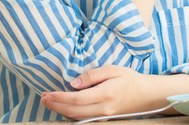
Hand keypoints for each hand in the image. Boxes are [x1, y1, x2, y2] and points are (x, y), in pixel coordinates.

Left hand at [40, 65, 164, 119]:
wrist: (145, 95)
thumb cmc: (129, 79)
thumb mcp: (112, 69)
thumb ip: (92, 75)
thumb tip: (73, 83)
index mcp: (105, 95)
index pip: (76, 99)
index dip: (59, 97)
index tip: (47, 93)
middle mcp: (103, 110)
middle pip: (73, 112)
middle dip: (55, 106)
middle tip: (42, 99)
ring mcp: (104, 117)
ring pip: (77, 118)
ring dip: (60, 111)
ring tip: (48, 102)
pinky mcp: (104, 119)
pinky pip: (83, 119)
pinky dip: (70, 114)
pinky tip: (63, 108)